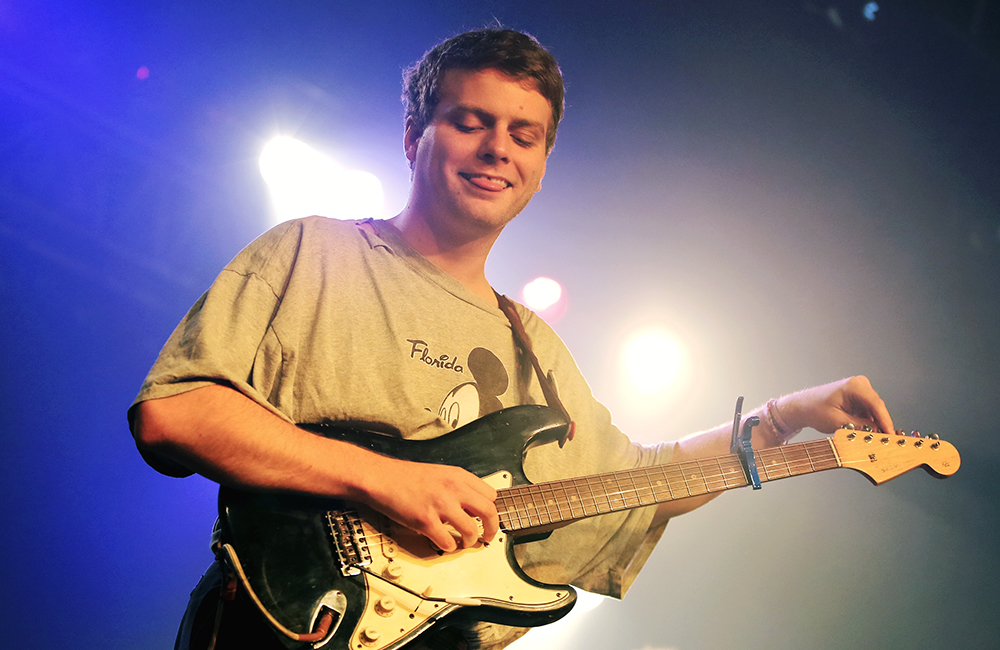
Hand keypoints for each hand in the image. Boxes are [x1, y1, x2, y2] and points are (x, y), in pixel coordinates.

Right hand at [361, 457, 498, 552]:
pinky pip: (447, 541)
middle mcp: (453, 489)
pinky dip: (449, 546)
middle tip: (488, 536)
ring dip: (471, 541)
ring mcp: (440, 505)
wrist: (381, 477)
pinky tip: (446, 543)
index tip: (489, 518)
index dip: (492, 509)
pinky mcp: (425, 521)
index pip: (490, 494)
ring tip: (466, 542)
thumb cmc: (405, 476)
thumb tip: (472, 505)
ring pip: (471, 530)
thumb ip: (458, 487)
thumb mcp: (440, 473)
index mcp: (458, 476)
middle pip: (488, 511)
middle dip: (492, 528)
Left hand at [778, 375, 894, 435]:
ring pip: (874, 411)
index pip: (876, 404)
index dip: (886, 421)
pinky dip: (869, 422)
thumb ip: (860, 427)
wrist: (803, 407)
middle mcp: (859, 384)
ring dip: (874, 424)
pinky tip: (867, 432)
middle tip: (885, 441)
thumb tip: (877, 432)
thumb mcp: (838, 422)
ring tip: (874, 439)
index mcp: (854, 386)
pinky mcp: (858, 398)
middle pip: (877, 407)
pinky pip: (869, 411)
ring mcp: (860, 390)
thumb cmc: (814, 410)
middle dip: (881, 424)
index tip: (891, 434)